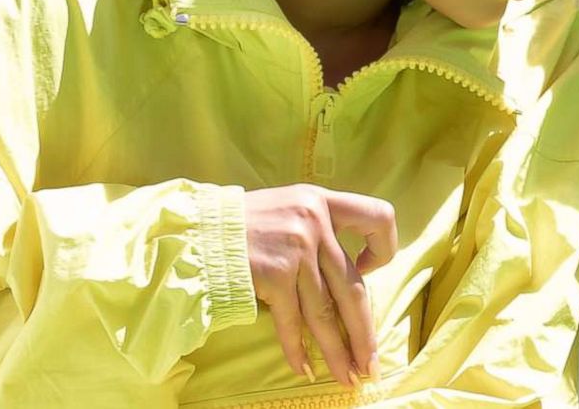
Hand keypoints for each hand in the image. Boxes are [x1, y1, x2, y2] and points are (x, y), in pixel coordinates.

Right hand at [244, 184, 396, 383]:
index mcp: (323, 200)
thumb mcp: (288, 208)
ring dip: (337, 351)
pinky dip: (298, 350)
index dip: (384, 247)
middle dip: (364, 333)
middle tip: (371, 365)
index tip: (369, 269)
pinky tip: (305, 369)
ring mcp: (296, 248)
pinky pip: (293, 322)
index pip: (378, 217)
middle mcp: (315, 222)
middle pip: (353, 287)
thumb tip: (350, 275)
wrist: (194, 231)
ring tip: (347, 377)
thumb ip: (318, 230)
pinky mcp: (274, 274)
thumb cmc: (242, 225)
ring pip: (326, 313)